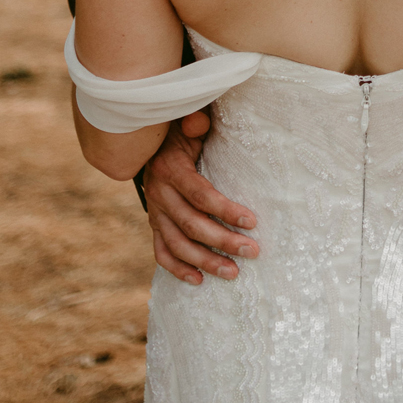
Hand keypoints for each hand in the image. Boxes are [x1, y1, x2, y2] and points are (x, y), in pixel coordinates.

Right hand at [142, 110, 259, 283]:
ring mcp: (155, 213)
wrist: (149, 148)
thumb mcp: (185, 127)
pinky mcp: (154, 225)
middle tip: (252, 251)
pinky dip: (177, 269)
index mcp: (170, 170)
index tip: (252, 221)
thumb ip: (194, 125)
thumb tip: (199, 122)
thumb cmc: (179, 138)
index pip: (199, 195)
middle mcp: (159, 194)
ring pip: (177, 244)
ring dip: (205, 261)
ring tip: (233, 272)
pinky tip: (198, 280)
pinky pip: (161, 252)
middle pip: (191, 224)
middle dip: (223, 241)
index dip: (225, 210)